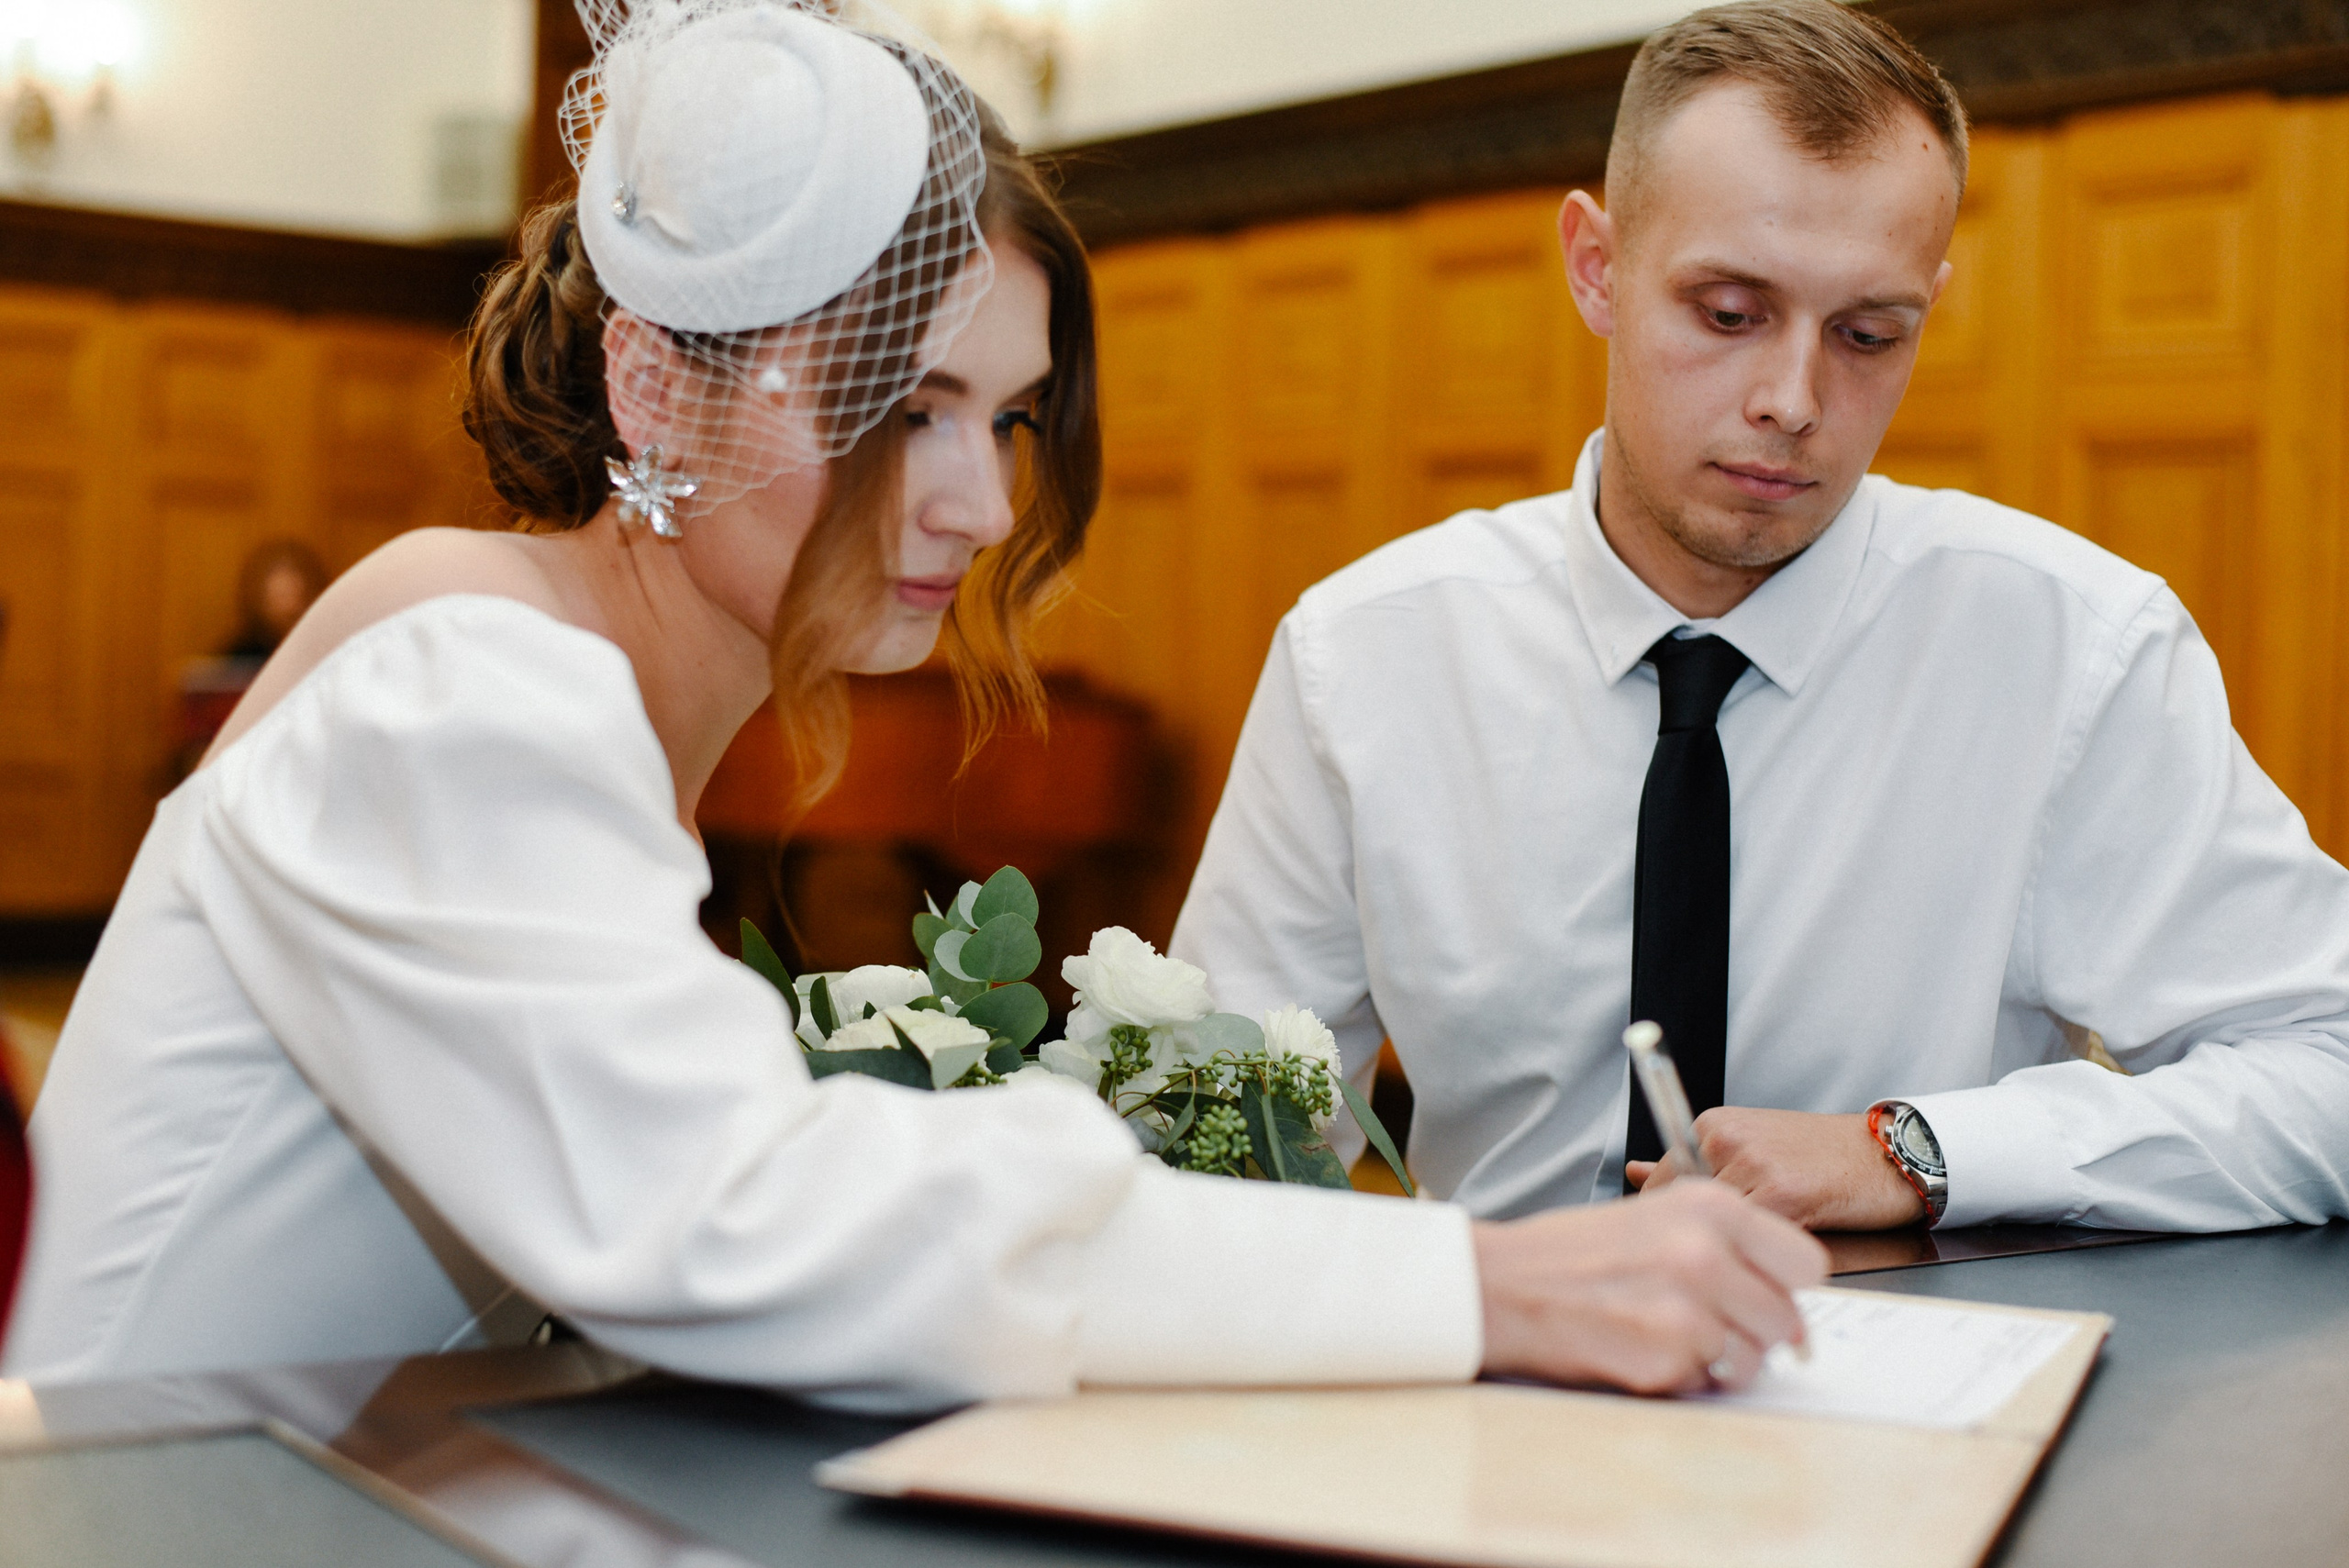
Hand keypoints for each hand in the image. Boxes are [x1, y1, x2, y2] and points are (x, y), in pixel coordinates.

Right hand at [1472, 1179, 1826, 1393]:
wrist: (1500, 1284)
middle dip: (1755, 1332)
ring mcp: (1687, 1312)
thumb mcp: (1653, 1215)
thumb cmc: (1569, 1251)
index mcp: (1710, 1208)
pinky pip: (1704, 1384)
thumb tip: (1779, 1290)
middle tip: (1714, 1326)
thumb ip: (1722, 1242)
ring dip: (1719, 1360)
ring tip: (1667, 1336)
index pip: (1805, 1263)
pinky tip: (1638, 1348)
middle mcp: (1706, 1254)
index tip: (1770, 1295)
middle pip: (1785, 1320)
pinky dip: (1679, 1377)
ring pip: (1751, 1361)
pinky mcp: (1663, 1361)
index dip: (1787, 1286)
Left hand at [1627, 1107, 1925, 1230]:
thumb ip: (1687, 1161)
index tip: (1689, 1245)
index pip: (1659, 1188)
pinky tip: (1785, 1249)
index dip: (1673, 1227)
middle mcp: (1724, 1140)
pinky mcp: (1784, 1193)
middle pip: (1681, 1214)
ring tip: (1764, 1251)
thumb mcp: (1748, 1148)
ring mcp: (1752, 1164)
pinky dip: (1762, 1256)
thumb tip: (1632, 1172)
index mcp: (1710, 1127)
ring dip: (1733, 1254)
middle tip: (1728, 1258)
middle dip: (1699, 1244)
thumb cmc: (1819, 1157)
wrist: (1889, 1153)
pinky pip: (1752, 1241)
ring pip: (1716, 1232)